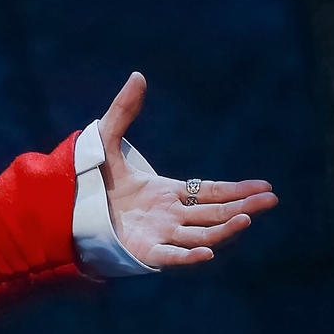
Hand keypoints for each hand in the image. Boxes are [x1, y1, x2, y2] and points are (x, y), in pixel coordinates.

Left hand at [97, 72, 277, 267]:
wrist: (63, 210)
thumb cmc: (90, 180)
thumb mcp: (105, 141)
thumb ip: (123, 111)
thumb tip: (138, 76)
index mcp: (168, 193)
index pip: (211, 192)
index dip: (238, 190)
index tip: (265, 188)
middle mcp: (170, 216)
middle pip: (214, 213)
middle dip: (243, 207)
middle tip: (270, 200)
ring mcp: (159, 235)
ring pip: (201, 234)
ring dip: (224, 229)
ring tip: (246, 220)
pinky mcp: (143, 251)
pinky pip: (171, 256)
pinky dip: (189, 256)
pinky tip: (208, 252)